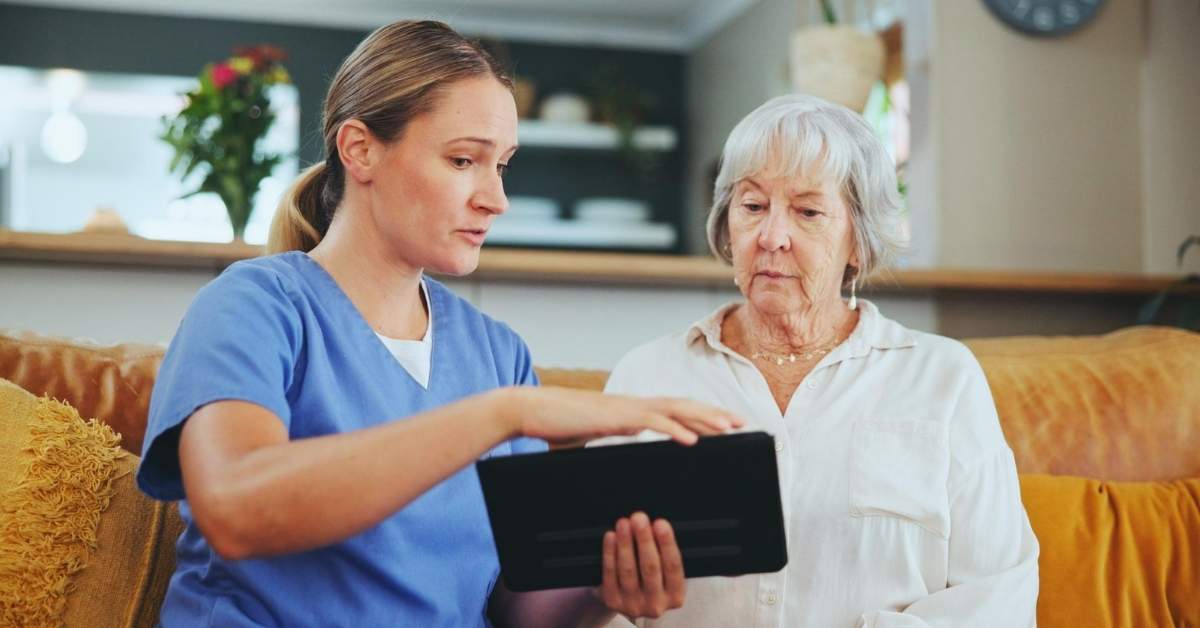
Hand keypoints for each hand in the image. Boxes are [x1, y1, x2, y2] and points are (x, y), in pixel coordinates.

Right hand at [503, 386, 743, 445]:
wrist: (528, 409)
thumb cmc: (554, 424)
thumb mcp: (588, 436)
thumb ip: (606, 440)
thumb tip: (616, 449)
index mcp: (629, 410)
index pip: (673, 410)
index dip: (700, 415)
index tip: (723, 423)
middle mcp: (632, 405)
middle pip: (683, 406)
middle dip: (713, 414)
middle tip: (741, 423)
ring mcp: (625, 409)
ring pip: (674, 410)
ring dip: (704, 418)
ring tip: (728, 427)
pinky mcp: (614, 417)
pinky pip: (651, 422)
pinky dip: (674, 430)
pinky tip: (692, 439)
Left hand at [598, 512, 684, 619]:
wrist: (624, 601)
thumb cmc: (649, 578)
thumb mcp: (664, 572)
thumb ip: (663, 552)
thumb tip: (653, 525)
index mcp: (675, 596)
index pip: (673, 567)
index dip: (667, 544)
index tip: (661, 523)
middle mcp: (656, 605)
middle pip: (650, 567)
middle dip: (644, 539)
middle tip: (639, 518)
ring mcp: (633, 605)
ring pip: (628, 570)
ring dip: (625, 543)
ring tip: (624, 523)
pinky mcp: (613, 601)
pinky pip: (610, 573)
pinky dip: (610, 553)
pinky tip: (611, 537)